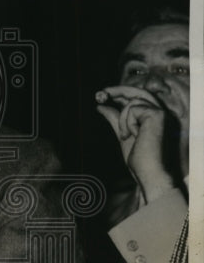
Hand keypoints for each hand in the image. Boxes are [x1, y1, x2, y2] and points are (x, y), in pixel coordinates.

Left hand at [96, 85, 174, 202]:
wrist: (147, 172)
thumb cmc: (138, 158)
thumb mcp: (122, 134)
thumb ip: (115, 119)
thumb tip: (101, 105)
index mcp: (154, 116)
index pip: (138, 97)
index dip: (121, 92)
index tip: (104, 93)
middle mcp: (160, 112)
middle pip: (138, 92)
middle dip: (117, 90)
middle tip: (100, 93)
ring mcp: (160, 112)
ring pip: (132, 102)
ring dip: (123, 120)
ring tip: (127, 136)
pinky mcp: (157, 114)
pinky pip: (133, 109)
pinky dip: (128, 123)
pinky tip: (134, 136)